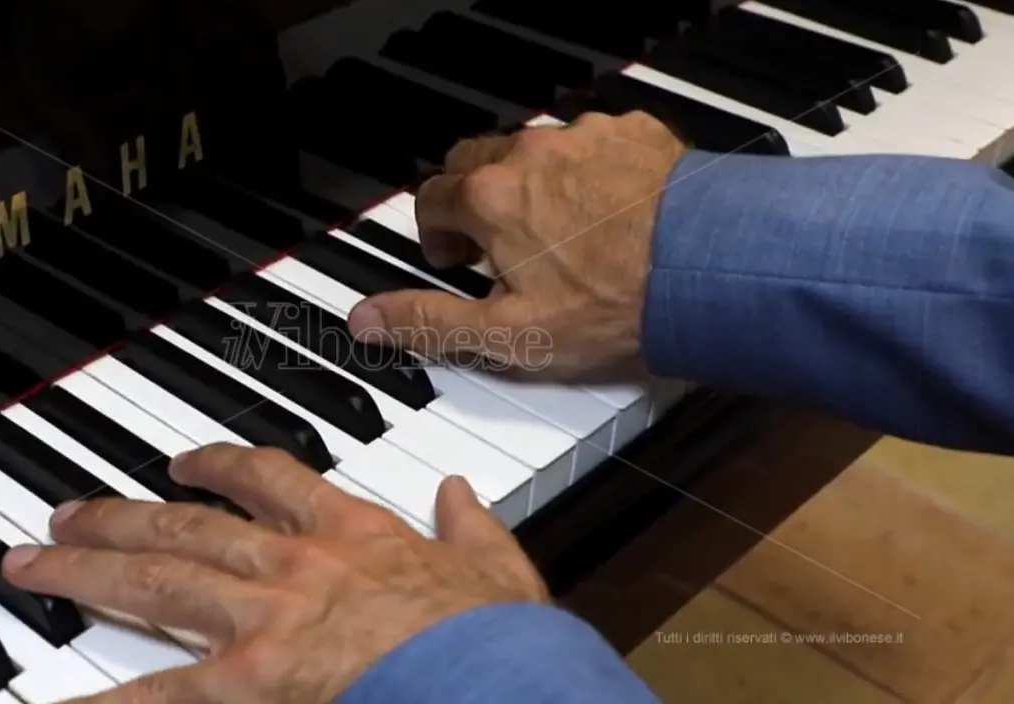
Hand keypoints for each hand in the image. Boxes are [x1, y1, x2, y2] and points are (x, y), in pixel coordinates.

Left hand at [1, 443, 548, 702]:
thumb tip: (461, 492)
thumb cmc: (495, 633)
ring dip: (89, 568)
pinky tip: (53, 700)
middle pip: (188, 526)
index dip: (221, 466)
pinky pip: (161, 690)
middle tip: (67, 512)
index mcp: (351, 532)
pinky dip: (105, 697)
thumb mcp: (497, 565)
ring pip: (158, 579)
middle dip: (122, 516)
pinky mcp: (249, 680)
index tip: (186, 463)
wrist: (489, 676)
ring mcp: (263, 620)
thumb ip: (471, 523)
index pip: (272, 480)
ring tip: (34, 561)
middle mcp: (293, 564)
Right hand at [346, 111, 685, 381]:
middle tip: (496, 246)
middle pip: (474, 163)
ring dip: (529, 184)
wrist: (709, 269)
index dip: (436, 238)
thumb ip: (429, 322)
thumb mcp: (507, 333)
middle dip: (473, 201)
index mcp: (488, 198)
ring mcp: (584, 138)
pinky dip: (585, 171)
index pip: (431, 201)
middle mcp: (529, 154)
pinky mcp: (632, 134)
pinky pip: (590, 143)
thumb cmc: (610, 304)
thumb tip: (365, 320)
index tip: (457, 264)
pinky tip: (609, 211)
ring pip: (532, 152)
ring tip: (559, 232)